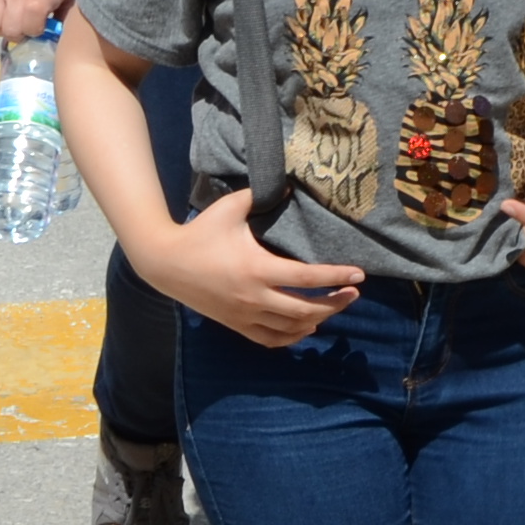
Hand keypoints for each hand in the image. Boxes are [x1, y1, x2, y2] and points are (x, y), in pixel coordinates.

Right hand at [0, 0, 78, 42]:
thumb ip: (61, 13)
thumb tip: (55, 35)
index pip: (30, 24)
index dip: (37, 32)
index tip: (45, 28)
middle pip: (8, 30)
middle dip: (20, 34)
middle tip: (31, 26)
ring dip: (4, 27)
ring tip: (19, 19)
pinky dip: (2, 9)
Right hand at [143, 189, 362, 348]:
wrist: (165, 263)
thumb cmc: (200, 232)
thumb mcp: (230, 207)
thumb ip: (261, 195)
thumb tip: (290, 185)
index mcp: (257, 268)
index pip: (306, 277)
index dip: (335, 277)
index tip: (359, 275)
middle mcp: (254, 297)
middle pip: (306, 309)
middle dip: (335, 303)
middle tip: (353, 294)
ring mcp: (244, 315)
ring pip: (291, 329)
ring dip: (317, 320)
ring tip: (333, 307)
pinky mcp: (235, 324)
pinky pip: (270, 339)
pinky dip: (292, 337)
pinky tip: (305, 328)